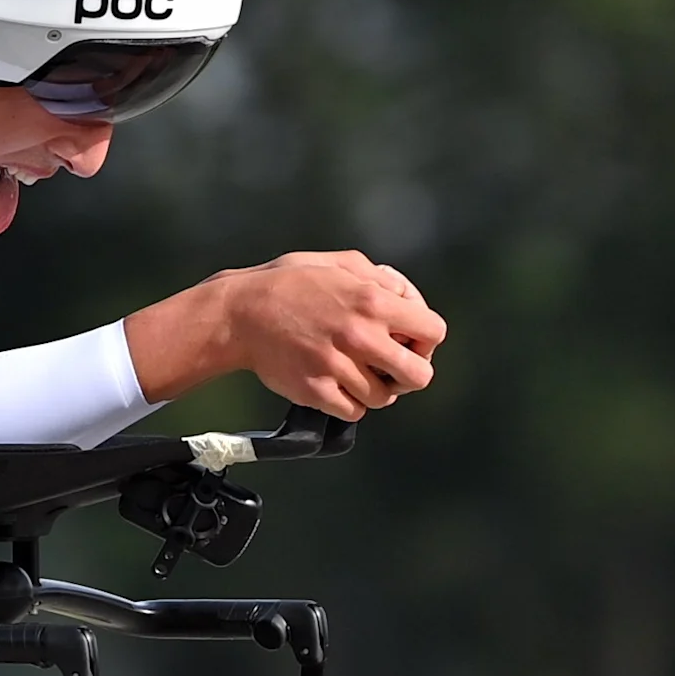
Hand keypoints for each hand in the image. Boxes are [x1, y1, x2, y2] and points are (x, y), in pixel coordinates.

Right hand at [124, 251, 446, 420]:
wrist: (240, 313)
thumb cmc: (290, 283)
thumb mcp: (339, 264)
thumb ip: (381, 279)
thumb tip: (408, 301)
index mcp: (373, 301)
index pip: (433, 332)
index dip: (425, 340)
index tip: (409, 341)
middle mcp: (360, 335)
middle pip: (419, 376)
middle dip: (410, 373)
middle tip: (392, 368)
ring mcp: (337, 366)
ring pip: (384, 398)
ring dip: (376, 388)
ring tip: (357, 374)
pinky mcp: (315, 390)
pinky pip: (354, 411)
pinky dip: (350, 403)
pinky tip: (337, 385)